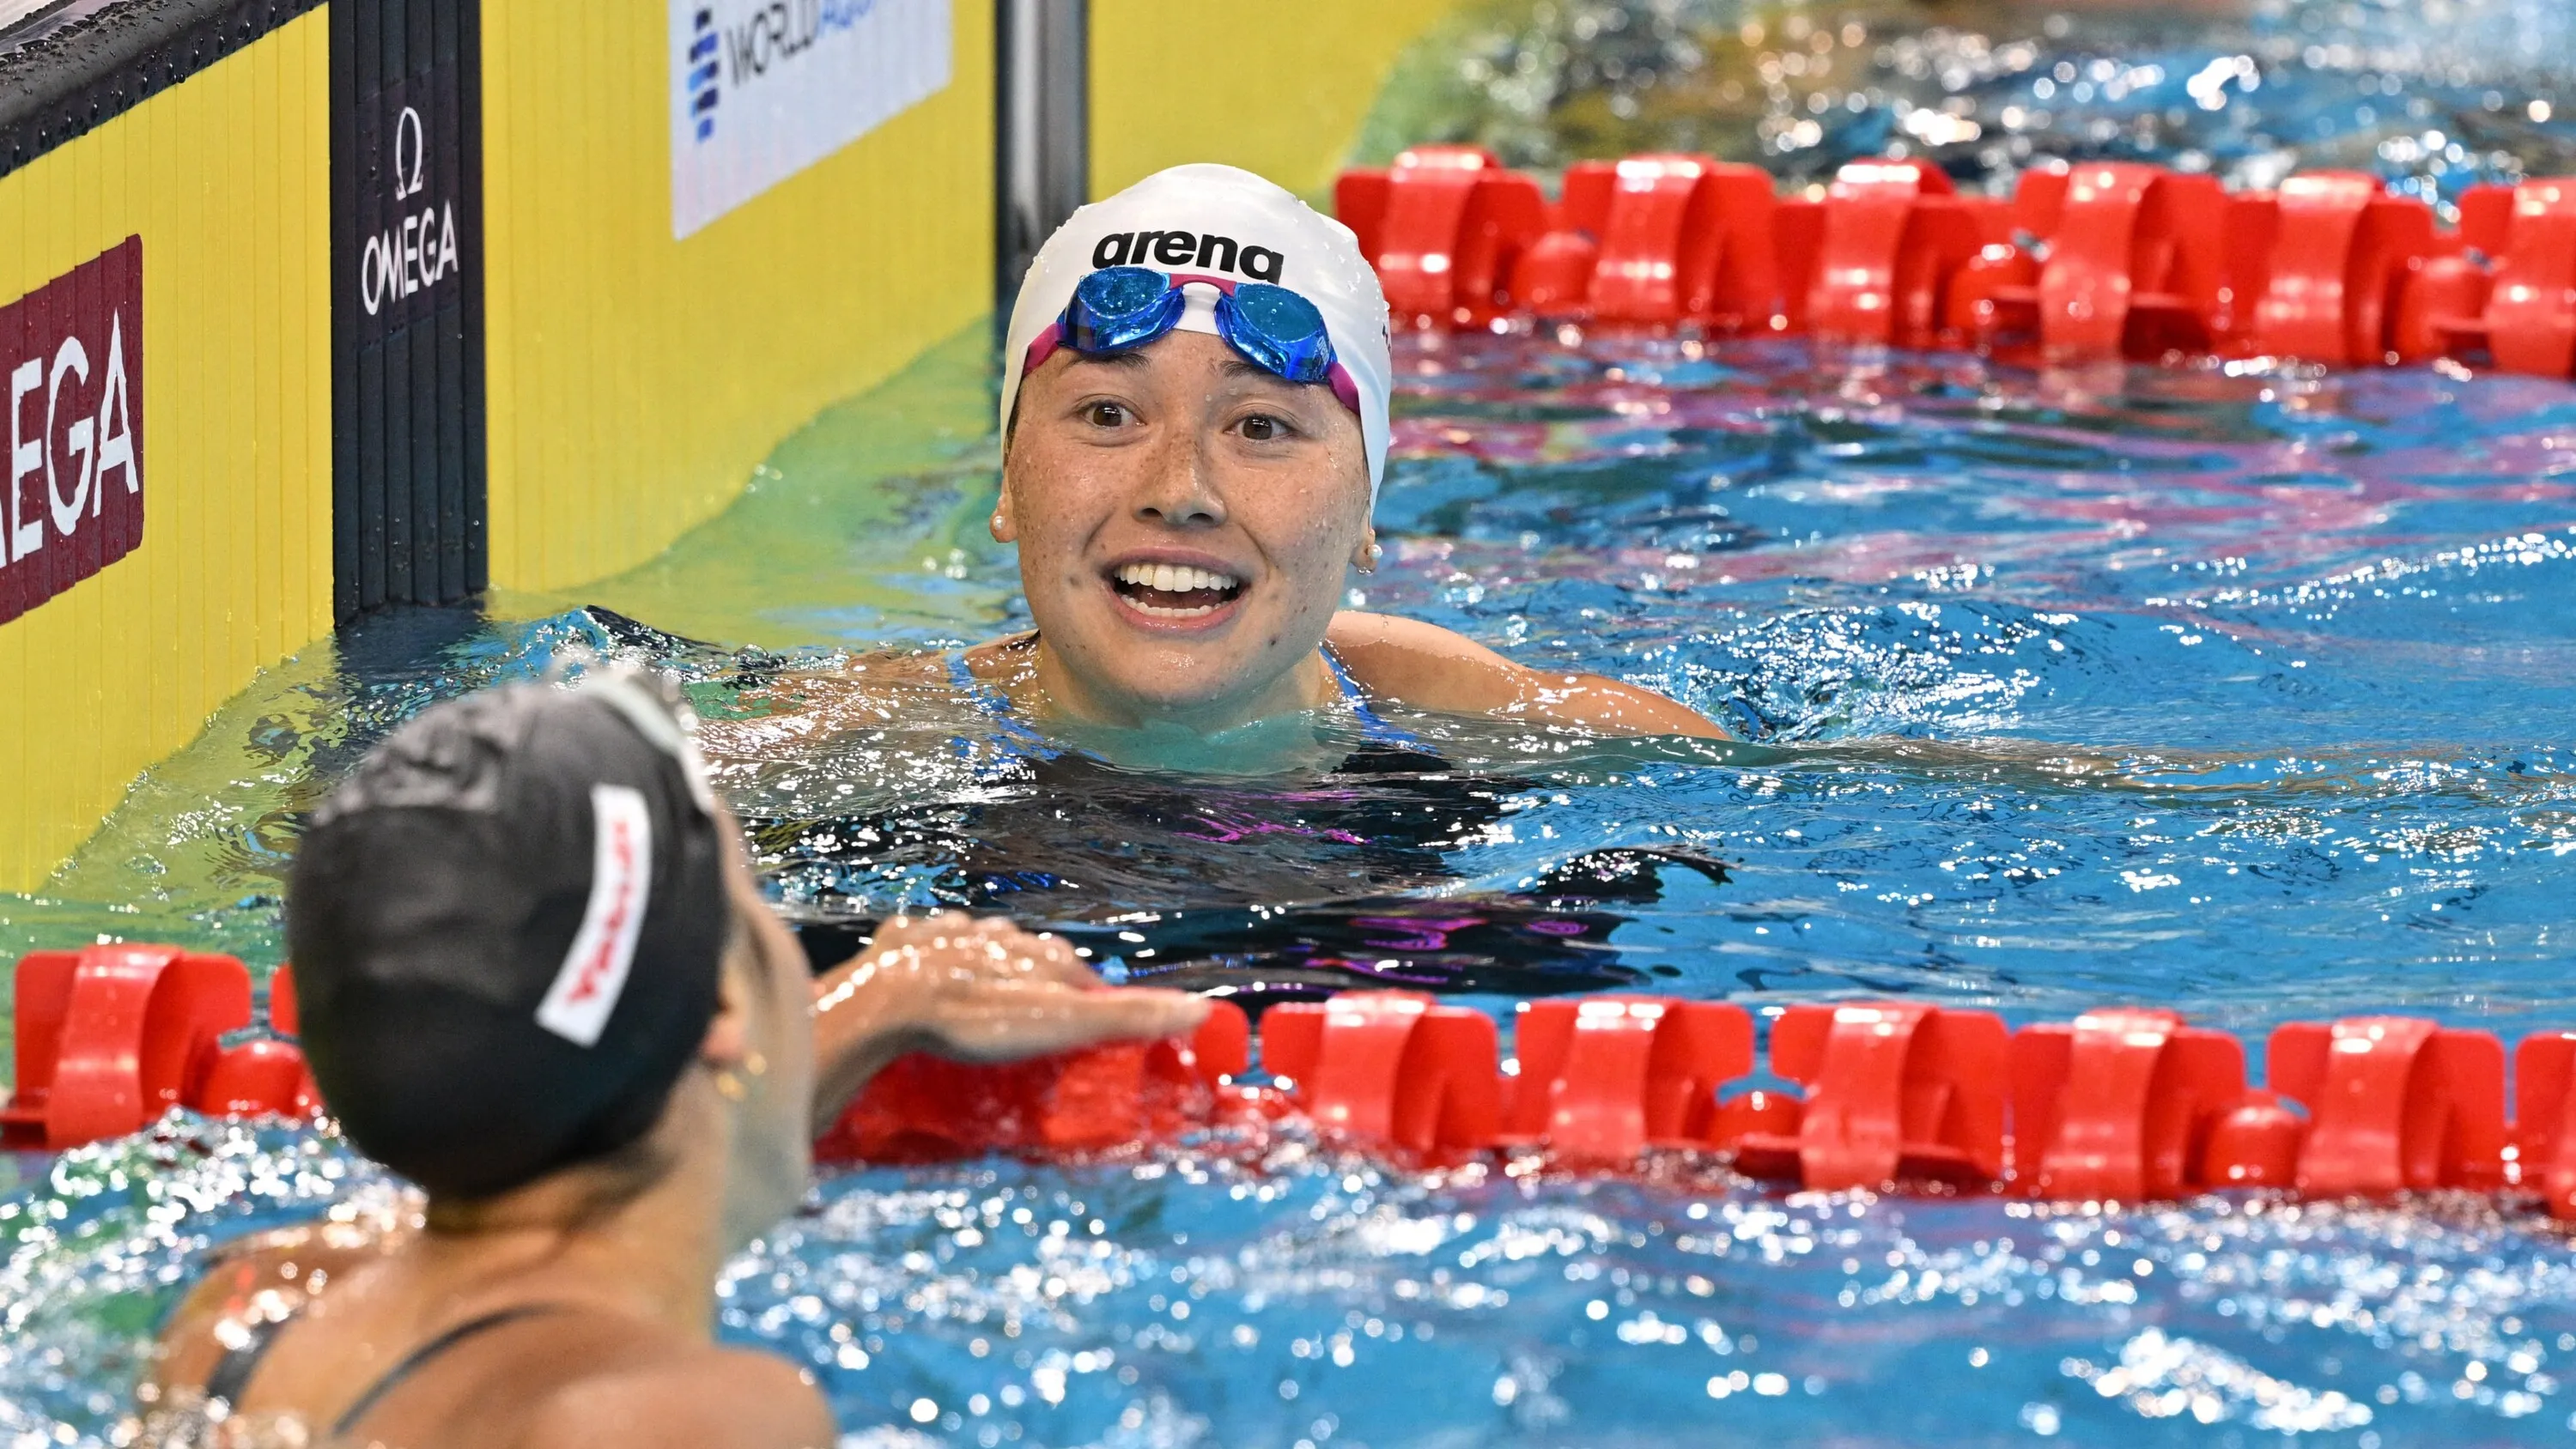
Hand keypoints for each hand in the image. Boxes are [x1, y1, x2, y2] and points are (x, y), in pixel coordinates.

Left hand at [809, 911, 1207, 1117]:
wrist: (887, 1002)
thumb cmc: (980, 1019)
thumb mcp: (1061, 1024)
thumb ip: (1127, 1017)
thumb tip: (1201, 1008)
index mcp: (1041, 953)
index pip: (1079, 976)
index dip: (1087, 1004)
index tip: (1085, 1031)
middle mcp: (1001, 933)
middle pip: (1031, 958)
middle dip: (1036, 984)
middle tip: (1030, 1026)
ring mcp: (950, 934)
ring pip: (981, 946)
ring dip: (988, 968)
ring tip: (983, 1004)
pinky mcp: (903, 943)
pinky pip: (927, 946)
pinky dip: (934, 962)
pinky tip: (929, 980)